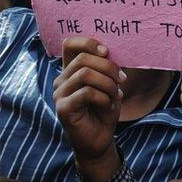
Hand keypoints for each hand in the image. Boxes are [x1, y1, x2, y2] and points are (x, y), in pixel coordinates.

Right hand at [52, 37, 125, 180]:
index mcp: (71, 70)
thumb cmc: (104, 108)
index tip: (107, 52)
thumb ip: (106, 67)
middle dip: (108, 67)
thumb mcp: (108, 83)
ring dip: (108, 84)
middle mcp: (61, 79)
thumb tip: (111, 52)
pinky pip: (86, 93)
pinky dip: (104, 97)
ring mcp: (60, 94)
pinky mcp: (63, 108)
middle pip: (83, 59)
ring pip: (85, 74)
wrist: (100, 139)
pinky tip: (109, 105)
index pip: (70, 44)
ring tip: (117, 95)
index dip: (88, 43)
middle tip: (122, 80)